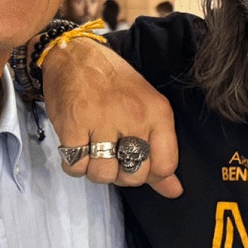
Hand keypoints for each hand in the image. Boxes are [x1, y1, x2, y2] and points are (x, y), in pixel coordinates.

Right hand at [41, 38, 181, 196]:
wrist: (75, 56)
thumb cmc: (113, 84)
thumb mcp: (146, 109)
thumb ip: (161, 152)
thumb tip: (174, 191)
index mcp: (157, 112)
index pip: (164, 166)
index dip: (150, 174)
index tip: (138, 164)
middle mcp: (134, 116)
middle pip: (134, 175)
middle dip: (121, 175)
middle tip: (112, 157)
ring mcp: (102, 120)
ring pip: (103, 174)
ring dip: (95, 170)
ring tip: (94, 151)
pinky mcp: (73, 124)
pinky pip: (76, 166)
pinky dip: (74, 164)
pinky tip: (77, 146)